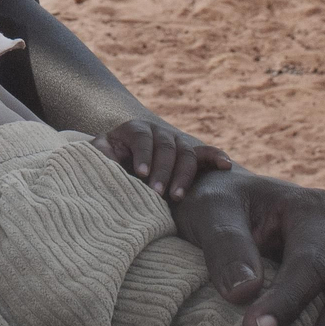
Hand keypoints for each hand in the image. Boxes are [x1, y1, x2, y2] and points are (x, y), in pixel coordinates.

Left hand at [93, 119, 232, 199]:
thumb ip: (100, 156)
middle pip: (167, 146)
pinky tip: (225, 166)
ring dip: (184, 175)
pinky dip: (217, 157)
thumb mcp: (99, 157)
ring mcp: (177, 143)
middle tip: (158, 194)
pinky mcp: (190, 155)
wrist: (120, 167)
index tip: (141, 175)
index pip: (142, 137)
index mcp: (136, 129)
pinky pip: (206, 153)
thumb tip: (107, 160)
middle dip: (163, 171)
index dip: (143, 154)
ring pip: (187, 154)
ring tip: (177, 196)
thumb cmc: (107, 163)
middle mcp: (159, 133)